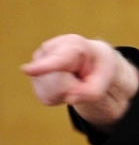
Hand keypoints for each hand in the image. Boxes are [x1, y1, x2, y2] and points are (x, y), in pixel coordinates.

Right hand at [22, 34, 138, 129]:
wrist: (91, 63)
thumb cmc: (99, 68)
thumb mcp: (105, 79)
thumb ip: (93, 91)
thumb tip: (70, 99)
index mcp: (72, 44)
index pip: (57, 59)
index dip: (44, 66)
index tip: (28, 70)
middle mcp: (49, 51)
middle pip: (58, 85)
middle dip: (74, 88)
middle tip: (82, 77)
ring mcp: (37, 63)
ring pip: (50, 92)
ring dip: (66, 92)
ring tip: (74, 79)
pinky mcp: (34, 78)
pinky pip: (46, 97)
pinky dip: (59, 96)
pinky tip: (65, 84)